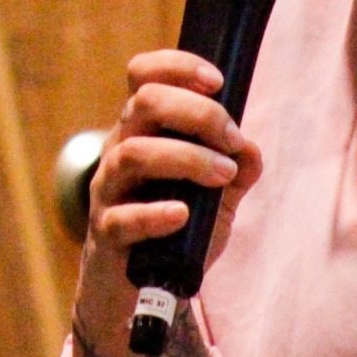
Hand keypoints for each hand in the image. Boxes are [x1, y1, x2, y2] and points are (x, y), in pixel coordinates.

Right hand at [69, 50, 261, 356]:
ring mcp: (109, 191)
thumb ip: (237, 169)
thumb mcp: (215, 195)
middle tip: (231, 138)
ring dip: (186, 158)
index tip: (217, 81)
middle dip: (196, 112)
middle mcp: (120, 148)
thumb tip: (250, 150)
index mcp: (143, 129)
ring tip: (222, 174)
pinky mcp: (106, 235)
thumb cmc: (177, 229)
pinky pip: (122, 218)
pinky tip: (183, 213)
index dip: (177, 66)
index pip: (143, 75)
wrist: (139, 290)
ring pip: (132, 153)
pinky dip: (155, 213)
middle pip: (144, 102)